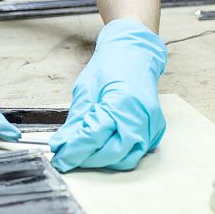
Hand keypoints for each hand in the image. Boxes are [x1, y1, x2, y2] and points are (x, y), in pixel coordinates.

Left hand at [49, 19, 167, 171]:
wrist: (134, 53)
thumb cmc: (111, 66)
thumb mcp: (85, 89)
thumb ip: (75, 121)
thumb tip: (61, 144)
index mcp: (121, 102)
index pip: (94, 137)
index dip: (73, 151)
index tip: (59, 158)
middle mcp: (141, 116)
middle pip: (112, 153)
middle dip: (87, 160)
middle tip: (68, 157)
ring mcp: (151, 124)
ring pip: (126, 158)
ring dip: (103, 161)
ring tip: (84, 152)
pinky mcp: (155, 129)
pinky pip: (136, 152)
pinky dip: (118, 155)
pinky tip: (103, 147)